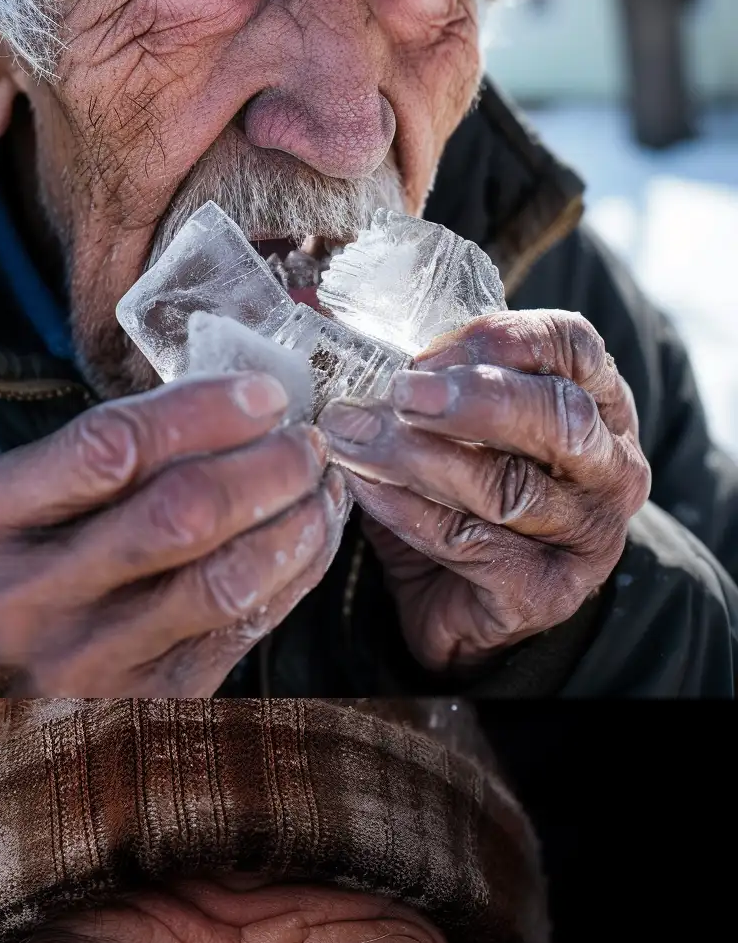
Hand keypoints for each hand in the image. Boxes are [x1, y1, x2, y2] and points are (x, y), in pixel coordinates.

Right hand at [0, 373, 345, 693]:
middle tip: (303, 443)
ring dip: (293, 522)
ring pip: (224, 582)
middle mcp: (23, 598)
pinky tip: (307, 537)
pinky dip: (294, 573)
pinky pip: (242, 630)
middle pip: (178, 515)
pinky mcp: (141, 700)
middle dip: (266, 466)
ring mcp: (83, 660)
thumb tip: (243, 406)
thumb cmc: (19, 557)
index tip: (262, 395)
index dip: (204, 412)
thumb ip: (104, 450)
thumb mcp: (19, 493)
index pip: (108, 447)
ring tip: (315, 488)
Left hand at [318, 312, 650, 671]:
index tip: (421, 353)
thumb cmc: (457, 507)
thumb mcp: (451, 436)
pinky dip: (407, 510)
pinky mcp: (544, 591)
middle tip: (398, 392)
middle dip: (471, 398)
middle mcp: (610, 469)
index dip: (497, 338)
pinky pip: (470, 543)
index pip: (573, 346)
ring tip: (353, 436)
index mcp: (599, 408)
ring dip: (418, 457)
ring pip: (506, 485)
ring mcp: (587, 536)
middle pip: (557, 415)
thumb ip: (424, 389)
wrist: (461, 615)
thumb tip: (333, 326)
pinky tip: (363, 489)